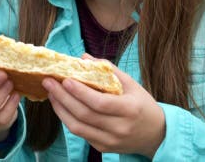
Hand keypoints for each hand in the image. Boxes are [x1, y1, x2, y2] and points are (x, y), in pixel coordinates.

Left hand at [42, 56, 165, 157]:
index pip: (100, 103)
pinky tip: (61, 105)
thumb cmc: (142, 105)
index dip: (80, 92)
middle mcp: (120, 128)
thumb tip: (83, 57)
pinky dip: (68, 119)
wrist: (156, 134)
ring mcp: (111, 141)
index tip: (65, 79)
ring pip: (78, 127)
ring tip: (51, 93)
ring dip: (60, 109)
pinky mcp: (103, 147)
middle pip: (85, 115)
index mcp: (129, 110)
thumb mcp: (132, 84)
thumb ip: (108, 70)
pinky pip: (81, 134)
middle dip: (63, 97)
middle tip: (48, 82)